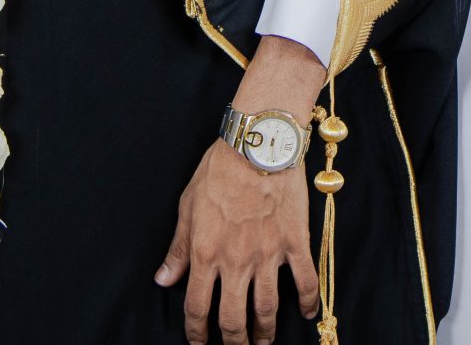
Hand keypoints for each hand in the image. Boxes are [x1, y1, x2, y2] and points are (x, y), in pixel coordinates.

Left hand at [155, 36, 327, 344]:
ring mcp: (268, 255)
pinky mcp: (294, 243)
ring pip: (267, 309)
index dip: (197, 333)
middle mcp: (236, 262)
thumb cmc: (219, 170)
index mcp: (206, 254)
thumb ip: (178, 248)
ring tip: (264, 342)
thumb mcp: (188, 207)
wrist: (258, 144)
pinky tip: (306, 315)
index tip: (200, 343)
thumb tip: (164, 279)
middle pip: (233, 319)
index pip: (198, 308)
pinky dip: (306, 303)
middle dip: (233, 341)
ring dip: (265, 332)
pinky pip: (303, 281)